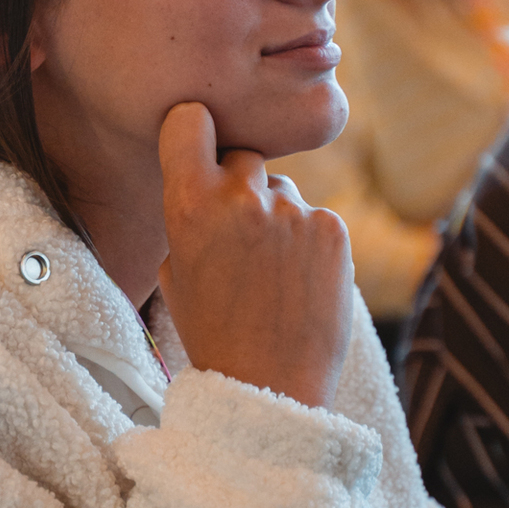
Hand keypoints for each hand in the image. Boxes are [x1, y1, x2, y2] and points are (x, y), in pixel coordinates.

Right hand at [158, 102, 354, 410]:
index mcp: (189, 204)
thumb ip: (189, 217)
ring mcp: (292, 211)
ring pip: (283, 192)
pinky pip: (315, 219)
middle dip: (240, 185)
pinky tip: (299, 285)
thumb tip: (206, 181)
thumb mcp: (176, 271)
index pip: (190, 120)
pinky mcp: (333, 228)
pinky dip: (309, 245)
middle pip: (244, 155)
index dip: (195, 131)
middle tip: (240, 238)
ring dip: (278, 220)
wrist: (268, 388)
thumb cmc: (212, 333)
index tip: (199, 145)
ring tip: (272, 277)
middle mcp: (241, 197)